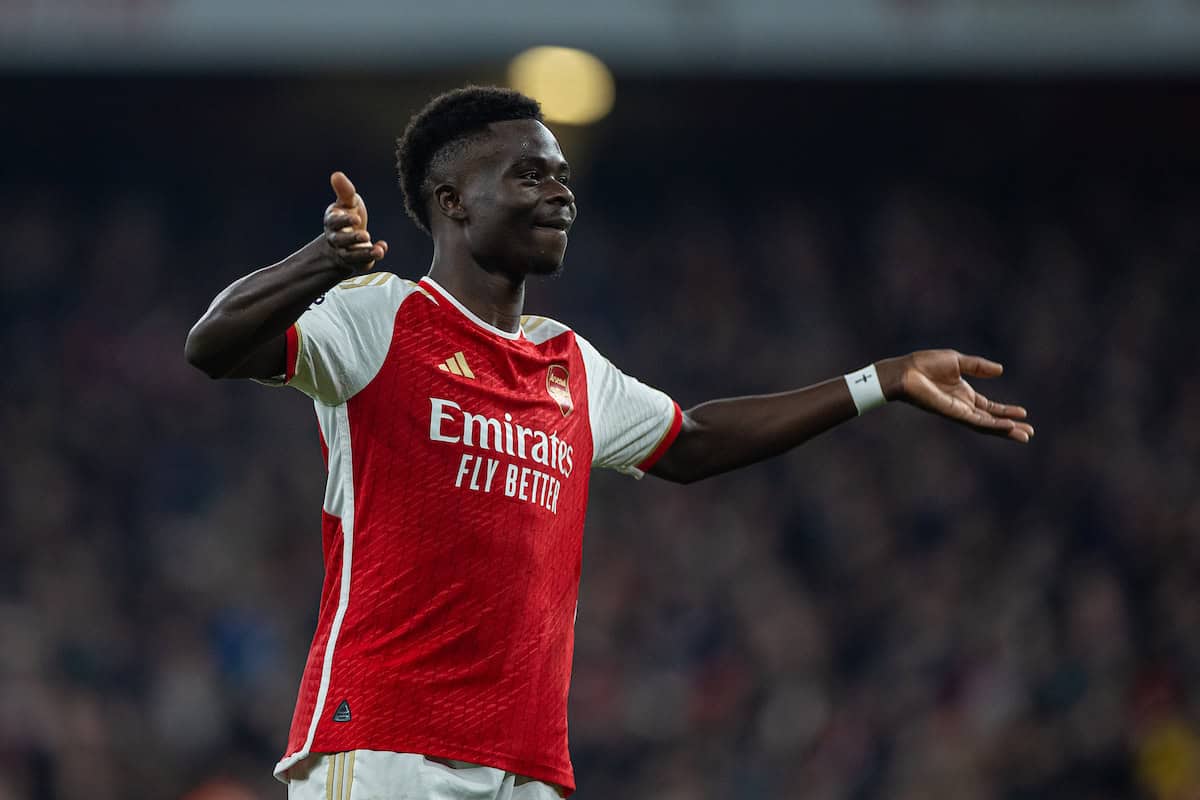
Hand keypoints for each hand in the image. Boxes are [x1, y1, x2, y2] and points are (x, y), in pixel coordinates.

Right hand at [322, 171, 387, 272]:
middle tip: (365, 235)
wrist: (345, 241)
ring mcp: (346, 252)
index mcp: (333, 222)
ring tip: (378, 250)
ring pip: (352, 255)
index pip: (334, 221)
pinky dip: (372, 257)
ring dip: (364, 253)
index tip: (356, 218)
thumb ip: (344, 191)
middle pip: (341, 240)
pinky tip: (382, 248)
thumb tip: (336, 174)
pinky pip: (363, 263)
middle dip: (352, 238)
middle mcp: (337, 239)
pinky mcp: (357, 262)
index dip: (344, 221)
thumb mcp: (347, 202)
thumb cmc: (347, 216)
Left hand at [877, 350, 1033, 442]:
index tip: (1024, 413)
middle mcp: (962, 407)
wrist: (906, 370)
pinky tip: (1007, 426)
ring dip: (1005, 430)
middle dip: (1010, 427)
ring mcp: (957, 412)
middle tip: (1029, 433)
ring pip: (986, 425)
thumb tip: (1000, 370)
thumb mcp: (957, 361)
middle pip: (990, 421)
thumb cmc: (924, 365)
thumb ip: (978, 367)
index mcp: (963, 395)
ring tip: (1024, 435)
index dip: (1006, 412)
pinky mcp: (952, 413)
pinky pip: (976, 421)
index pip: (989, 408)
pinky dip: (993, 424)